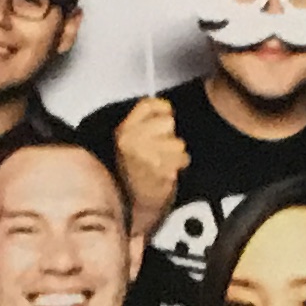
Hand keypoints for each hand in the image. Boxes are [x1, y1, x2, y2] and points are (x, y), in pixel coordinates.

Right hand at [110, 92, 187, 230]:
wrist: (134, 201)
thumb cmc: (135, 170)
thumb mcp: (130, 140)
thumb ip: (146, 121)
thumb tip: (167, 106)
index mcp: (123, 130)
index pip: (150, 104)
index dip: (163, 110)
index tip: (165, 119)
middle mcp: (131, 140)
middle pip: (168, 122)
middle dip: (169, 136)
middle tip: (160, 150)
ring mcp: (146, 155)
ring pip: (178, 142)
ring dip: (176, 153)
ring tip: (164, 162)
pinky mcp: (161, 170)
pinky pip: (182, 159)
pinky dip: (179, 165)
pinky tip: (167, 171)